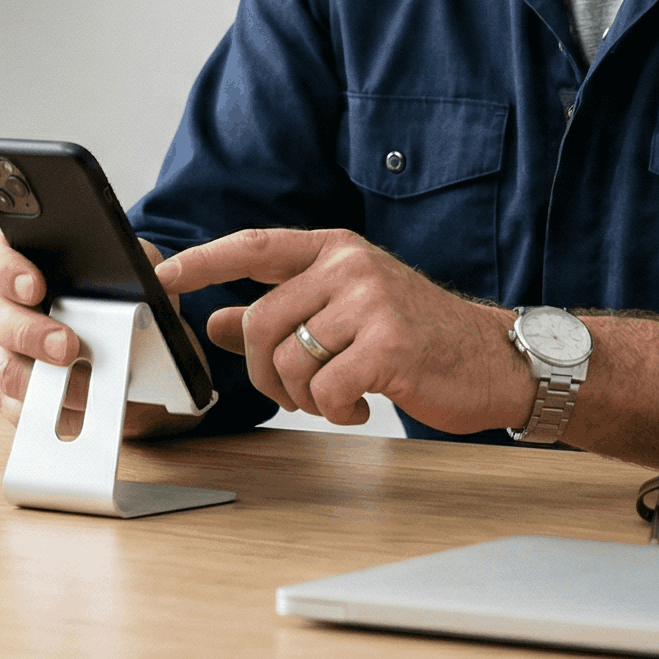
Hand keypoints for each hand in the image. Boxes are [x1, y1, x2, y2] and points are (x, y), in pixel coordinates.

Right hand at [0, 233, 177, 437]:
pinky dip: (47, 409)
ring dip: (39, 378)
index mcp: (19, 268)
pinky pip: (14, 404)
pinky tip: (77, 407)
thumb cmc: (114, 302)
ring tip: (81, 385)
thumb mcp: (134, 275)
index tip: (33, 286)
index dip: (3, 270)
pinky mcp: (7, 392)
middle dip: (28, 333)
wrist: (125, 354)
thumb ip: (144, 264)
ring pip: (0, 366)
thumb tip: (161, 273)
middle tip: (66, 346)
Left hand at [154, 228, 531, 434]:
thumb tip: (214, 321)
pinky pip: (324, 389)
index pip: (253, 247)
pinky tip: (362, 405)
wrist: (497, 360)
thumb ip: (281, 312)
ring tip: (339, 397)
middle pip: (260, 323)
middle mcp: (350, 266)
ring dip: (304, 397)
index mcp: (335, 249)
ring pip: (288, 361)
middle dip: (263, 373)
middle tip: (297, 393)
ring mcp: (371, 302)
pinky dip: (334, 410)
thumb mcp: (346, 312)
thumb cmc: (419, 337)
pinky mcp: (389, 345)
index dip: (201, 262)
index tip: (161, 276)